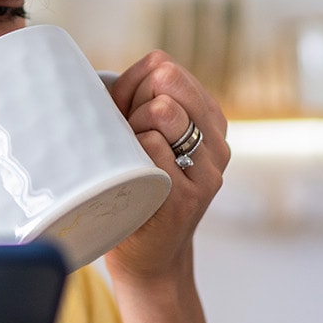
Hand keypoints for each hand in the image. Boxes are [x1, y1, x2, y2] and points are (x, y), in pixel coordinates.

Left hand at [104, 51, 231, 283]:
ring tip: (131, 160)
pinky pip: (150, 146)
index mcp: (210, 120)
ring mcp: (207, 170)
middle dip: (133, 104)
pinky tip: (132, 180)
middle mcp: (218, 142)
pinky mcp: (188, 197)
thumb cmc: (135, 187)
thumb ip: (134, 100)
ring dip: (131, 129)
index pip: (163, 66)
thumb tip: (105, 70)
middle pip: (165, 80)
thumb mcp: (143, 136)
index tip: (126, 118)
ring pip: (161, 111)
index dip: (131, 86)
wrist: (148, 256)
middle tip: (128, 141)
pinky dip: (130, 156)